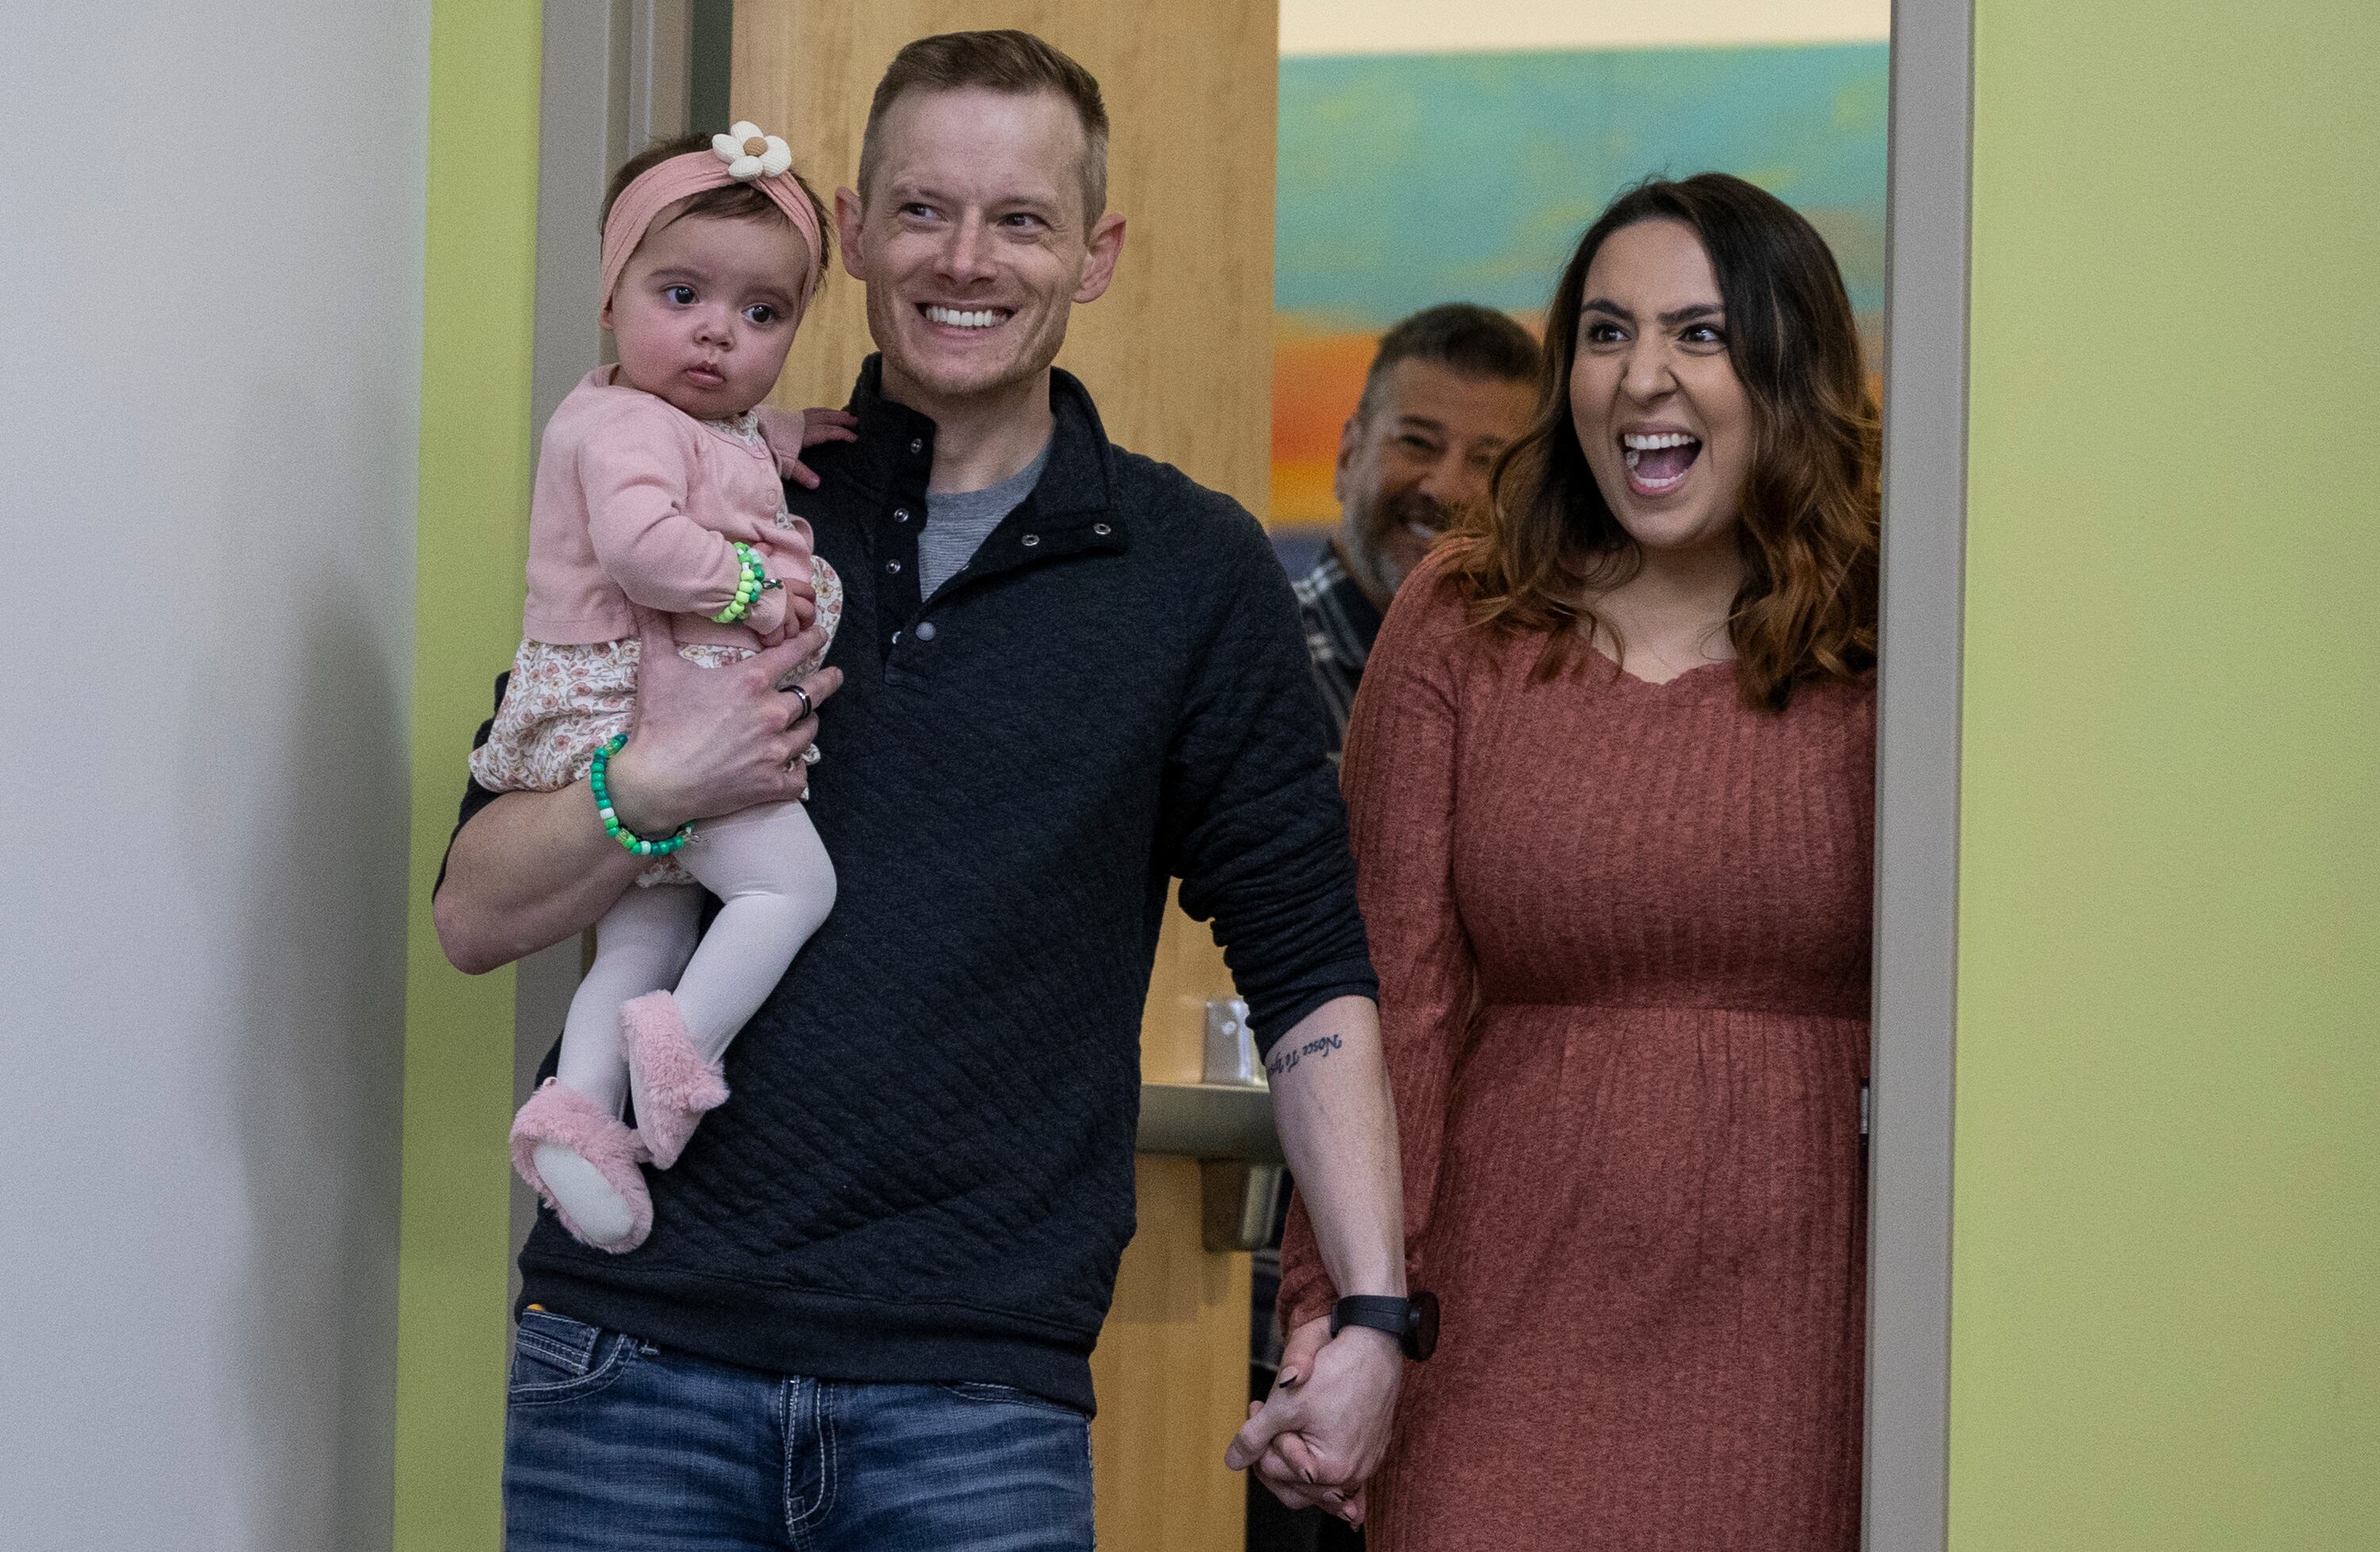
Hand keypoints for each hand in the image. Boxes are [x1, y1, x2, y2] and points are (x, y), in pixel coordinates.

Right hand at [605, 612, 841, 831]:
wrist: (655, 783)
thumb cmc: (658, 723)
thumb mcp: (656, 668)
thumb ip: (655, 628)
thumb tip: (642, 596)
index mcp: (750, 682)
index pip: (793, 652)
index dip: (811, 640)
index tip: (820, 635)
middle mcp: (771, 713)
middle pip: (813, 693)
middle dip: (827, 681)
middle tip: (835, 676)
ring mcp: (774, 750)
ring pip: (808, 733)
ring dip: (808, 725)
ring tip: (808, 722)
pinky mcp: (771, 783)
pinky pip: (801, 775)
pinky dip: (799, 770)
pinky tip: (796, 768)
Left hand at [756, 405, 857, 489]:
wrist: (749, 431)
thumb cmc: (768, 447)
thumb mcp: (785, 463)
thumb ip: (801, 473)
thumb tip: (816, 484)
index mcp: (804, 434)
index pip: (828, 432)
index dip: (842, 434)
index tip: (854, 438)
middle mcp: (802, 423)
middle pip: (826, 418)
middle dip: (841, 419)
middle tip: (856, 420)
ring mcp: (795, 417)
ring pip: (819, 412)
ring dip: (833, 413)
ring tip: (845, 414)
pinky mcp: (788, 416)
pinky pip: (811, 411)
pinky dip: (821, 411)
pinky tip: (822, 414)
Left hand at [1225, 1316, 1400, 1524]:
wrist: (1375, 1347)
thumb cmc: (1334, 1373)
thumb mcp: (1284, 1405)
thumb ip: (1254, 1437)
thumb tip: (1231, 1462)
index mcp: (1333, 1471)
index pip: (1275, 1471)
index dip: (1260, 1441)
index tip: (1258, 1406)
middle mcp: (1353, 1476)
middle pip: (1296, 1486)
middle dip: (1273, 1453)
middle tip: (1266, 1416)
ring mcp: (1364, 1465)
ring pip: (1314, 1478)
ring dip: (1293, 1453)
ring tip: (1285, 1418)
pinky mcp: (1370, 1451)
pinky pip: (1336, 1468)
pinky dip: (1317, 1457)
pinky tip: (1307, 1448)